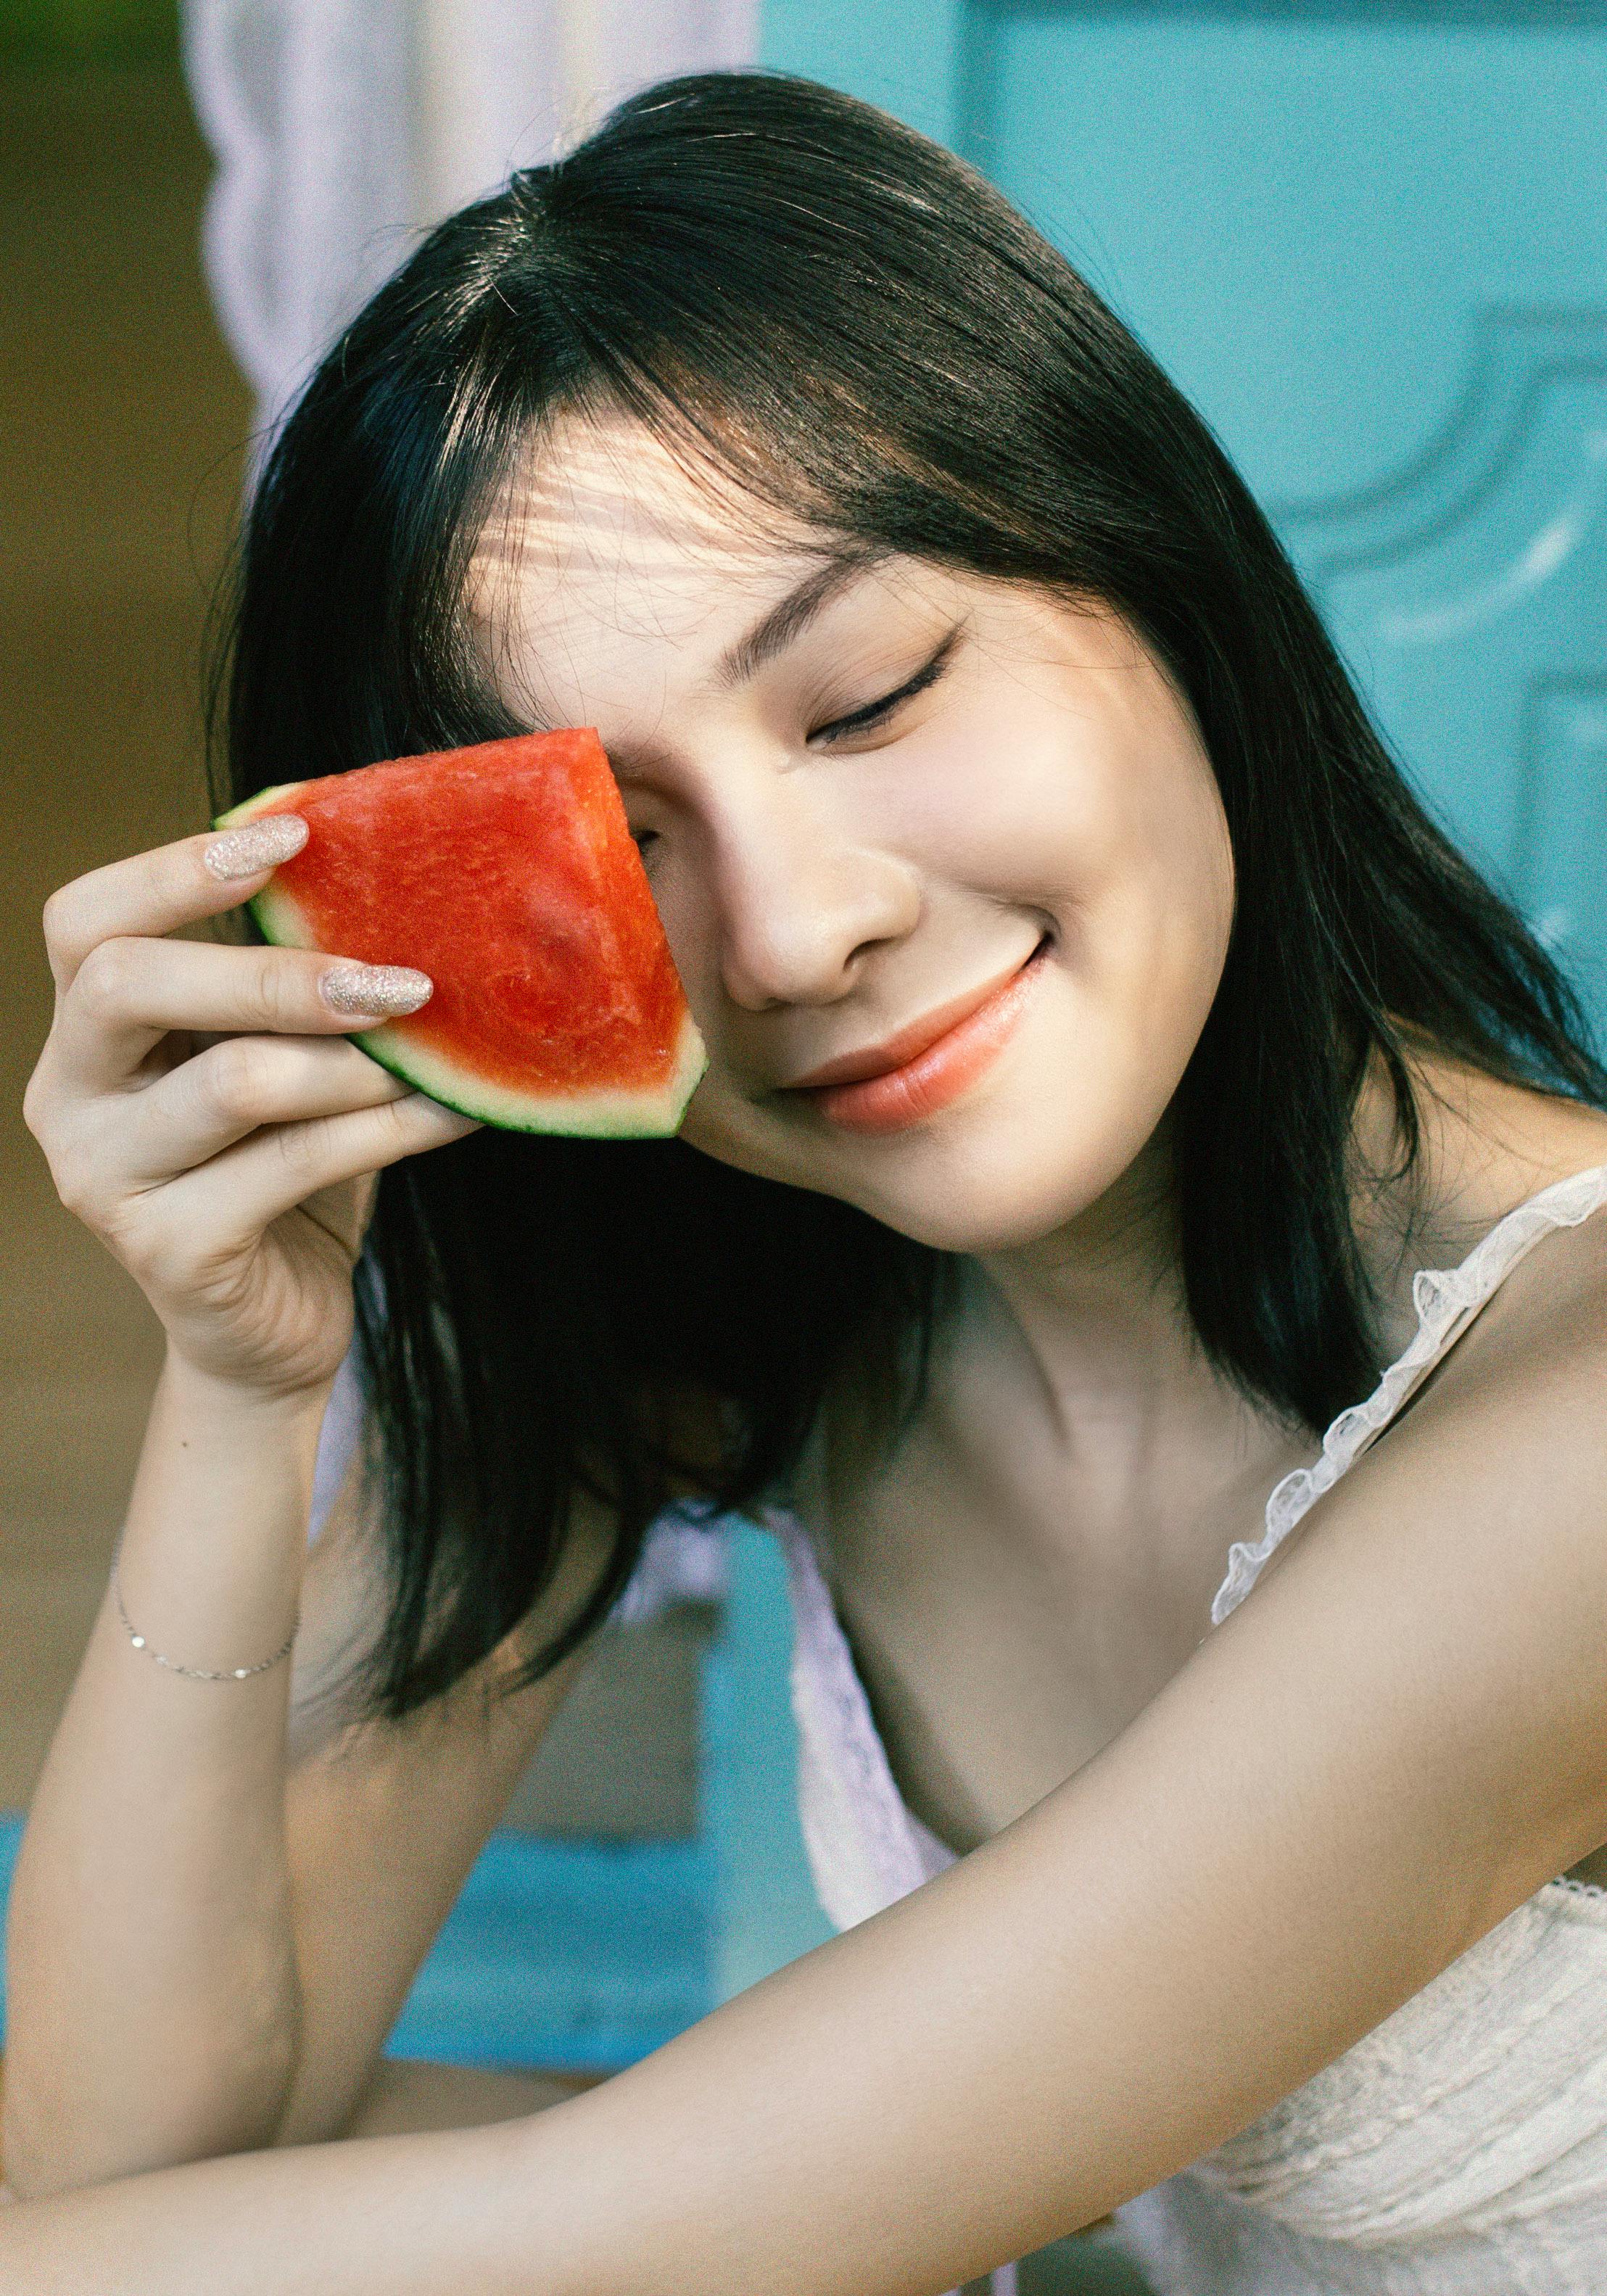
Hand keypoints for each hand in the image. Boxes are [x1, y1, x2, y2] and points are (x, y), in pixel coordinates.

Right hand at [22, 817, 477, 1400]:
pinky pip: (297, 1162)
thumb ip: (294, 988)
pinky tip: (458, 1110)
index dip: (174, 869)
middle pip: (130, 982)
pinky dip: (394, 1128)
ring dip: (357, 1063)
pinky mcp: (171, 1250)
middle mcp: (69, 1099)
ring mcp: (107, 1180)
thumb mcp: (276, 1063)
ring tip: (436, 1056)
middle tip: (397, 979)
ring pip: (234, 1080)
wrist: (271, 1331)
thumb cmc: (281, 1173)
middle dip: (274, 969)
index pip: (83, 922)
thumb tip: (409, 877)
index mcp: (84, 1034)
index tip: (294, 833)